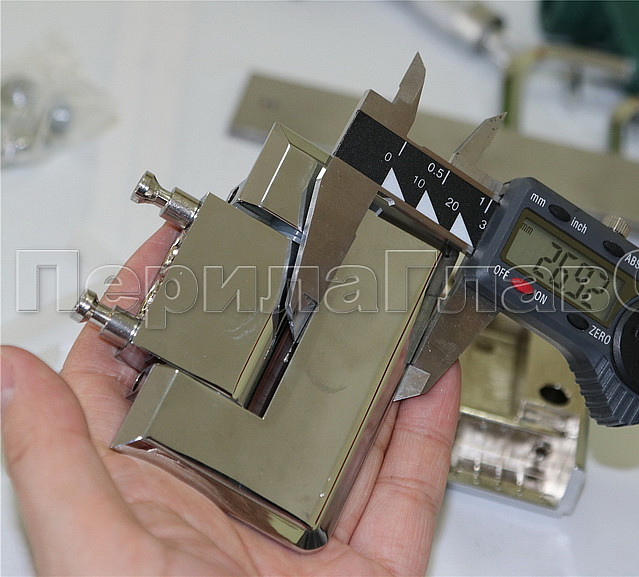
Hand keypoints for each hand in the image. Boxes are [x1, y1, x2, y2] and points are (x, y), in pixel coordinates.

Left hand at [1, 225, 460, 575]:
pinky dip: (426, 432)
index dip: (152, 310)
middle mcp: (225, 509)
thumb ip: (54, 458)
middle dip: (281, 324)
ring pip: (342, 430)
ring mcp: (303, 535)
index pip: (141, 383)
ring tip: (378, 303)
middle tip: (299, 261)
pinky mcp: (370, 565)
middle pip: (258, 394)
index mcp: (146, 501)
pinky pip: (407, 486)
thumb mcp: (93, 553)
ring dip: (364, 366)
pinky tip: (431, 380)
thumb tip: (4, 368)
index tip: (175, 249)